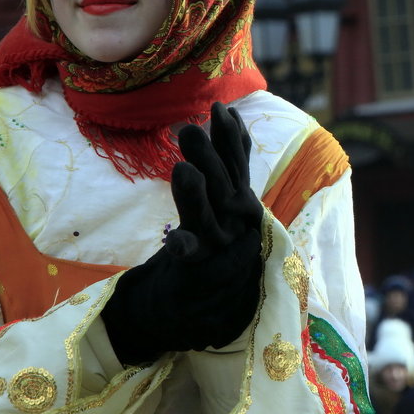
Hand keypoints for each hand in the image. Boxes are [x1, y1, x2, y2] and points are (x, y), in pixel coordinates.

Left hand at [102, 103, 263, 364]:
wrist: (216, 302)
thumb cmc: (220, 240)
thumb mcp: (227, 195)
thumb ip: (232, 159)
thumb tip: (233, 115)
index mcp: (240, 202)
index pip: (236, 166)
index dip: (231, 140)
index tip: (222, 110)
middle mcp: (234, 222)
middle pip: (222, 188)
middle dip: (209, 159)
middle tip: (190, 129)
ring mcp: (219, 247)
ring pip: (206, 219)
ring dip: (196, 197)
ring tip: (183, 171)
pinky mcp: (199, 272)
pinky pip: (191, 259)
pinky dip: (184, 248)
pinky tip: (173, 240)